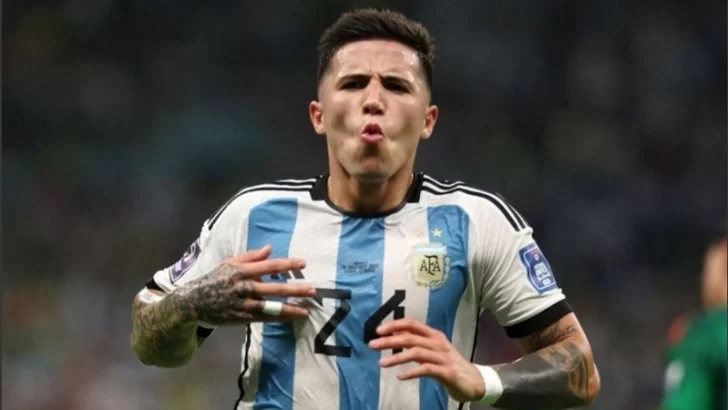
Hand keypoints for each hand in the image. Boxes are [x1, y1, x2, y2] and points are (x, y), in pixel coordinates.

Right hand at [173, 245, 316, 325]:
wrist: (192, 303)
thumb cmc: (213, 279)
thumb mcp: (228, 263)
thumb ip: (250, 256)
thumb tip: (269, 249)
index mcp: (241, 270)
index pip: (269, 266)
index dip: (287, 265)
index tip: (303, 263)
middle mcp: (244, 287)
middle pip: (274, 288)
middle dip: (295, 289)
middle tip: (313, 290)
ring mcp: (243, 304)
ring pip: (271, 306)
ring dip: (291, 307)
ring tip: (307, 308)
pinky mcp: (242, 317)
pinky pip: (265, 317)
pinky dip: (280, 317)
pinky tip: (293, 316)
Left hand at [369, 318, 485, 402]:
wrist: (475, 381)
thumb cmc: (449, 365)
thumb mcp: (433, 351)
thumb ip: (416, 344)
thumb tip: (393, 338)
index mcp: (433, 335)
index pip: (412, 324)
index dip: (394, 325)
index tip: (378, 330)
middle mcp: (438, 343)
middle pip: (410, 337)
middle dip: (389, 340)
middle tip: (372, 345)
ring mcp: (443, 357)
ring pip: (416, 352)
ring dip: (397, 357)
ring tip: (381, 363)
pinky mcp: (447, 371)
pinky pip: (426, 369)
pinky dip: (412, 372)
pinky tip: (400, 376)